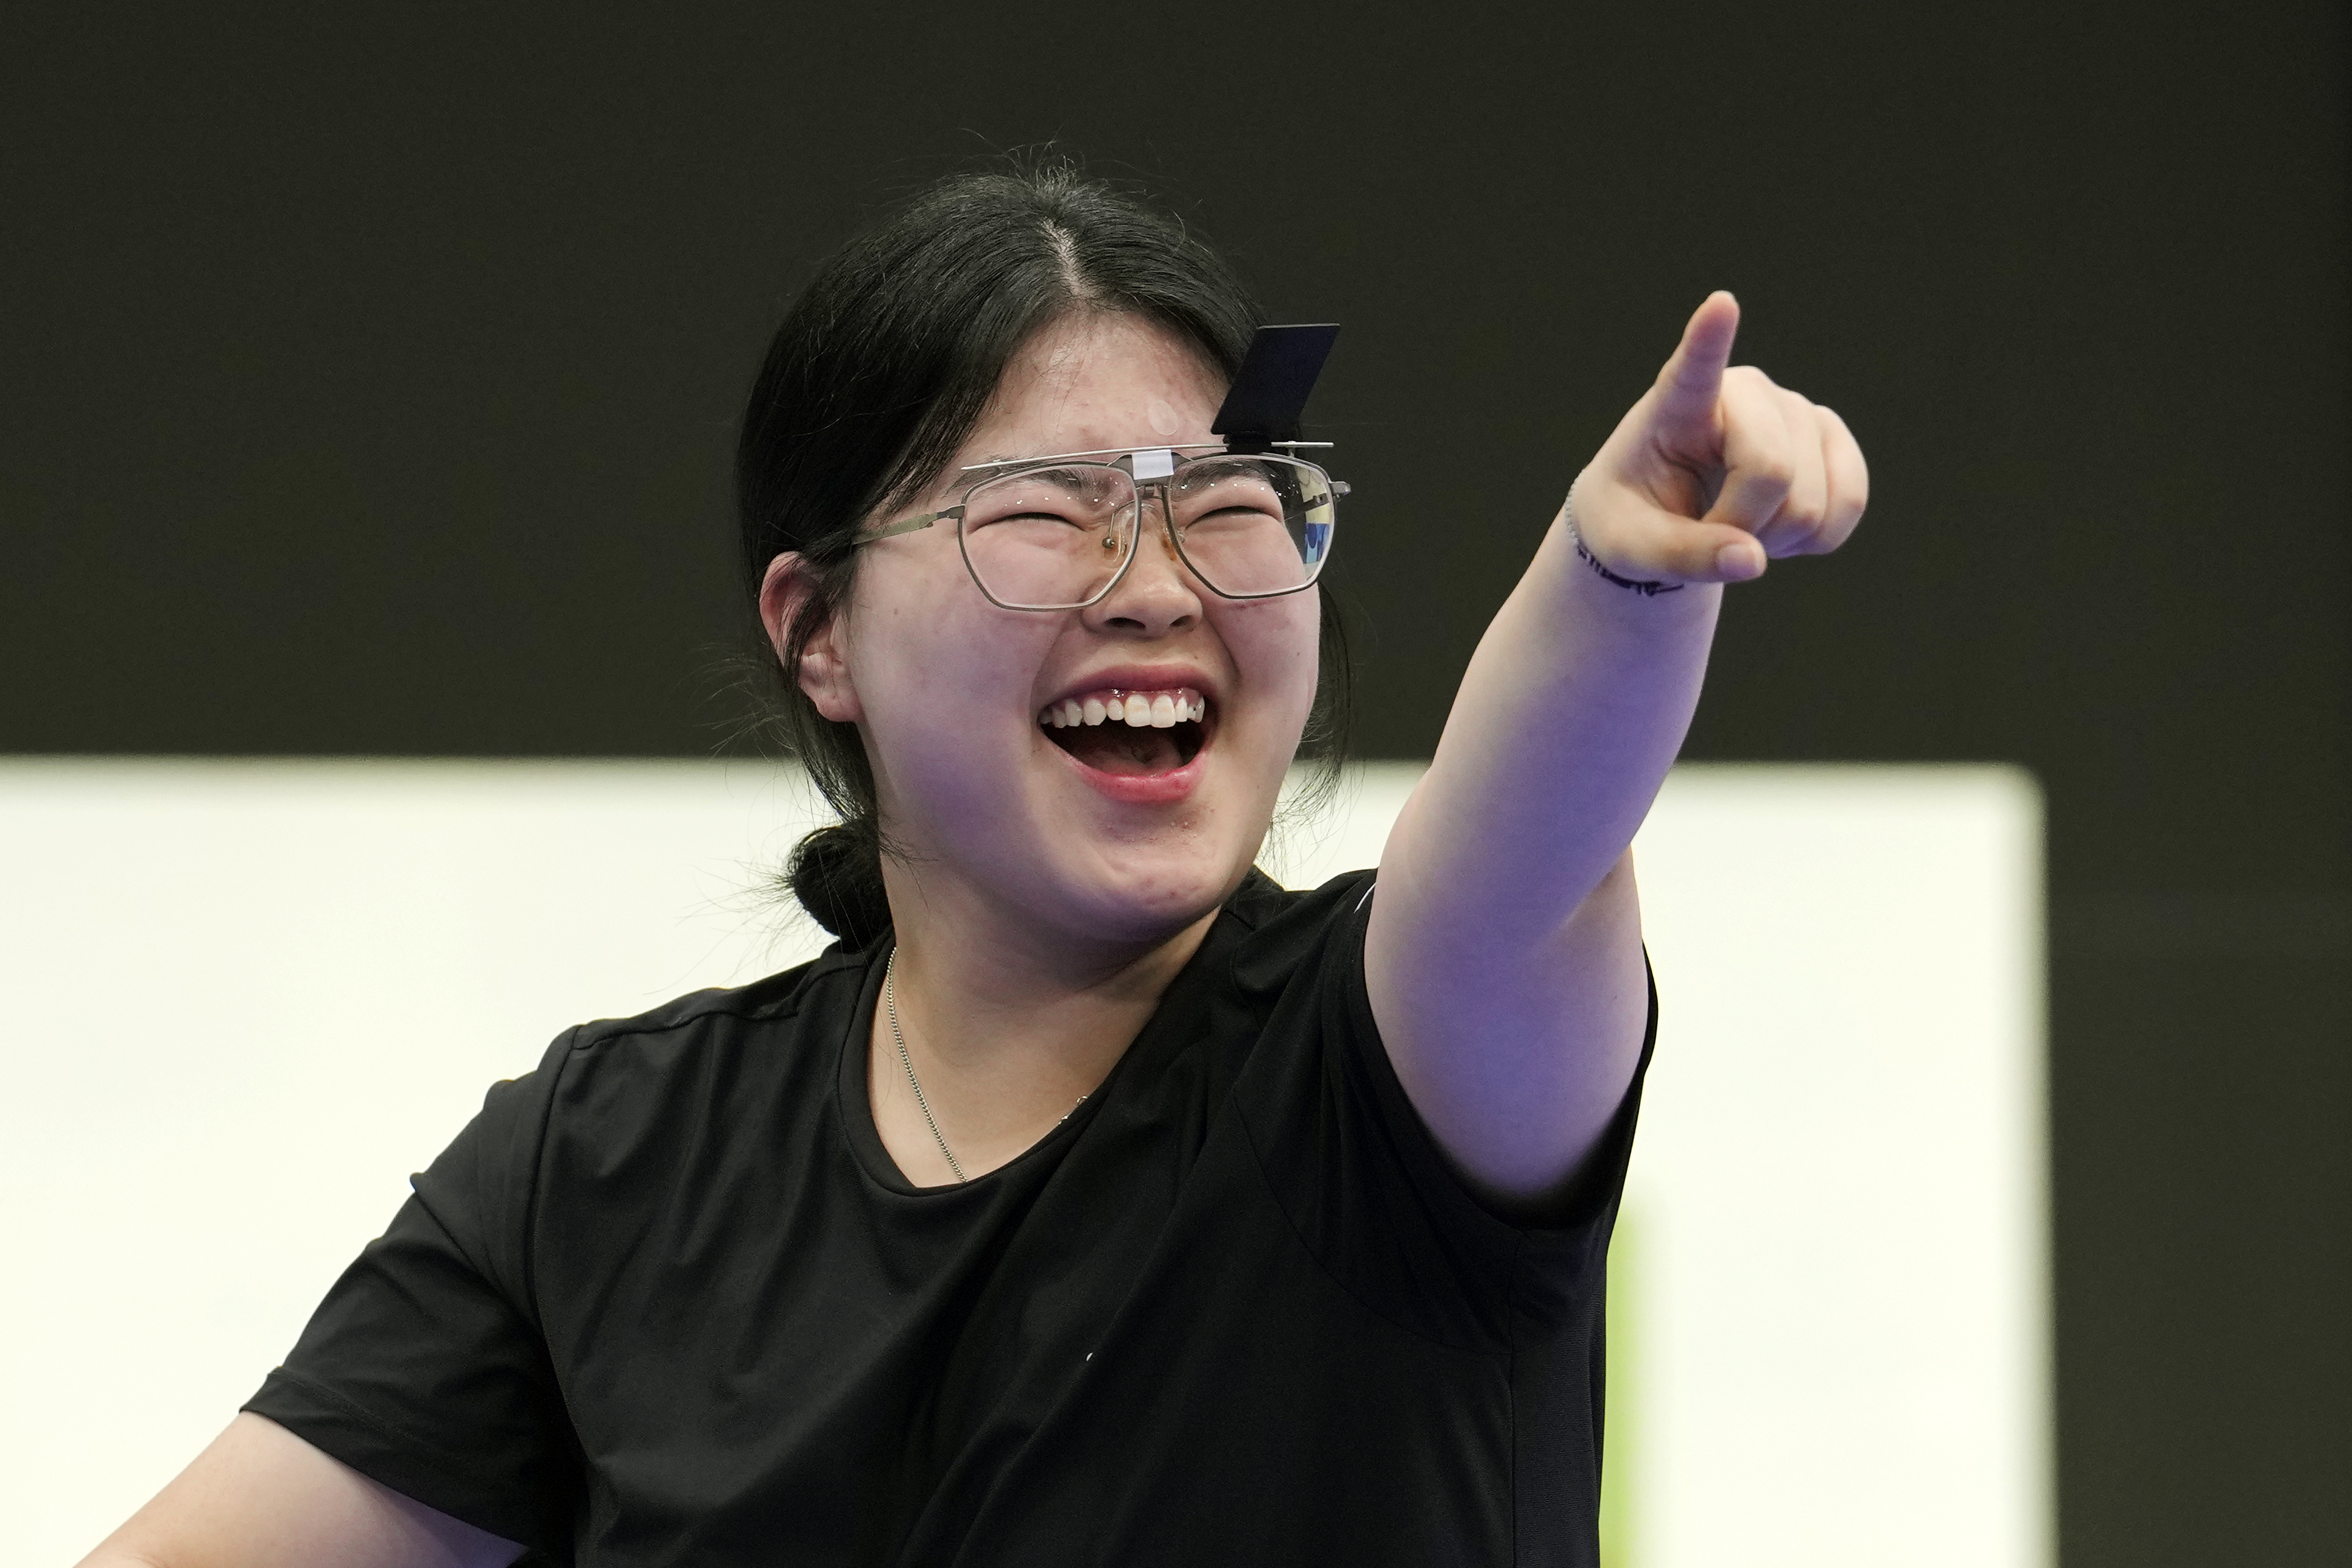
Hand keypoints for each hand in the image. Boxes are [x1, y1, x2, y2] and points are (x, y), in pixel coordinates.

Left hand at [1568, 292, 1867, 585]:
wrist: (1663, 517)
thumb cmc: (1634, 521)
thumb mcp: (1633, 549)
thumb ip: (1683, 556)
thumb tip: (1751, 561)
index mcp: (1675, 405)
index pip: (1693, 368)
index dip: (1710, 338)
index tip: (1720, 303)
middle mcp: (1743, 392)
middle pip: (1770, 471)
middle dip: (1742, 525)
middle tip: (1708, 531)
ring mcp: (1795, 409)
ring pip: (1811, 500)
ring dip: (1775, 538)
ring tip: (1737, 523)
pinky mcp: (1832, 438)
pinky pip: (1849, 504)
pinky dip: (1815, 539)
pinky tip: (1778, 527)